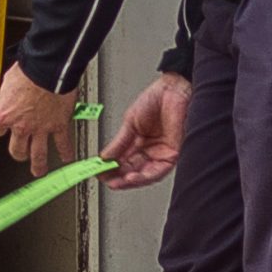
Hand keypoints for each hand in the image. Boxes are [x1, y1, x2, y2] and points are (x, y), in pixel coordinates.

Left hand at [0, 62, 77, 175]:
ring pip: (38, 154)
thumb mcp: (9, 81)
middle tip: (20, 155)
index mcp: (5, 114)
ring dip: (38, 164)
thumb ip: (9, 94)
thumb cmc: (29, 70)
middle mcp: (21, 126)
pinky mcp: (58, 126)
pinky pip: (62, 143)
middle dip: (18, 153)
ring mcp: (41, 129)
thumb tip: (11, 93)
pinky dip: (66, 151)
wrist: (48, 69)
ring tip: (39, 170)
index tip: (0, 129)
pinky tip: (67, 157)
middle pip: (16, 149)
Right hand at [101, 72, 190, 188]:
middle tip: (105, 180)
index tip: (98, 172)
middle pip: (133, 170)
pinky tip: (131, 177)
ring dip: (129, 181)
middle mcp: (151, 150)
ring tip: (115, 182)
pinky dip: (144, 176)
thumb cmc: (156, 99)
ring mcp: (162, 153)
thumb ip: (119, 143)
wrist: (173, 89)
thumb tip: (104, 157)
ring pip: (145, 174)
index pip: (123, 161)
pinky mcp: (173, 154)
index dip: (111, 169)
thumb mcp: (130, 123)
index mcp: (139, 142)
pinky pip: (157, 171)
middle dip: (118, 177)